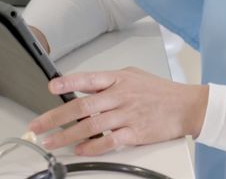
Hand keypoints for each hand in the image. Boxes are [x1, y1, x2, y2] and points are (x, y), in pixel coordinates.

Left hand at [27, 67, 208, 155]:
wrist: (187, 106)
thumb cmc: (161, 92)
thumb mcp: (134, 76)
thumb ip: (109, 81)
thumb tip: (84, 86)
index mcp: (120, 79)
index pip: (89, 79)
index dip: (69, 83)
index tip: (51, 88)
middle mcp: (122, 96)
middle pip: (83, 107)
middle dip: (55, 117)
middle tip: (38, 125)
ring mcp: (128, 115)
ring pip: (90, 126)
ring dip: (67, 135)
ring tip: (51, 141)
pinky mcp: (135, 133)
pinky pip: (109, 141)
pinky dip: (92, 146)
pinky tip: (80, 149)